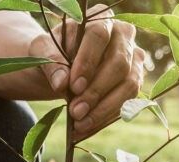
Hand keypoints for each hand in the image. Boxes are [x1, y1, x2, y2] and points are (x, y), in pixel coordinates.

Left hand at [29, 4, 146, 139]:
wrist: (64, 67)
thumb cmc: (55, 52)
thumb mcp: (42, 51)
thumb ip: (49, 61)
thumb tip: (61, 83)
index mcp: (101, 18)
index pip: (99, 36)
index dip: (88, 61)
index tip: (73, 86)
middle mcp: (124, 35)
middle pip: (119, 63)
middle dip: (96, 91)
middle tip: (75, 111)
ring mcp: (135, 58)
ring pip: (130, 84)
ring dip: (105, 108)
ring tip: (80, 123)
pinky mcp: (136, 80)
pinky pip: (129, 101)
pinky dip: (107, 117)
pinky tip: (88, 127)